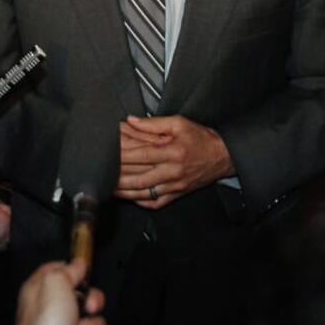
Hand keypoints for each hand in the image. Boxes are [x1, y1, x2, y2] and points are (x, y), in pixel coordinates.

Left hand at [3, 260, 106, 324]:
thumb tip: (78, 264)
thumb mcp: (55, 283)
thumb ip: (68, 269)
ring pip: (95, 322)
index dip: (78, 273)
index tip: (84, 277)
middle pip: (87, 297)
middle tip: (86, 309)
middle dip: (92, 304)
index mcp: (43, 289)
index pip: (64, 271)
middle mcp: (53, 310)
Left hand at [115, 115, 232, 208]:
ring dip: (124, 192)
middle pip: (138, 176)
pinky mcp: (176, 194)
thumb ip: (153, 123)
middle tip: (101, 174)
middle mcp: (172, 172)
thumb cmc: (201, 138)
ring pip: (143, 192)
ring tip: (108, 188)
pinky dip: (140, 201)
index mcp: (172, 152)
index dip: (122, 154)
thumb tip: (131, 121)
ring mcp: (174, 186)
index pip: (141, 155)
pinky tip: (128, 197)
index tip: (108, 152)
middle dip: (118, 176)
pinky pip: (155, 202)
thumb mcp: (179, 123)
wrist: (222, 156)